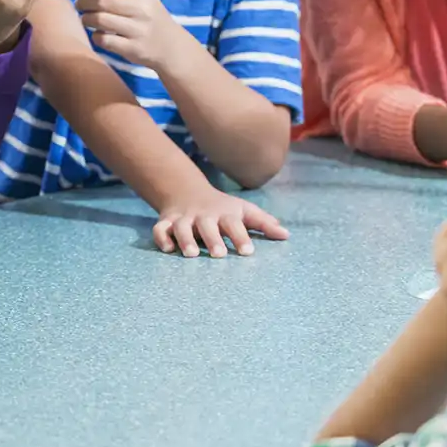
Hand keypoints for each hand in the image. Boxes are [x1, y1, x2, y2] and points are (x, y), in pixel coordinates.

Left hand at [74, 0, 186, 69]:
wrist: (171, 45)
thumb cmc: (151, 15)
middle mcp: (141, 10)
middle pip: (101, 3)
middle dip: (83, 3)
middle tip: (79, 5)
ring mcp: (138, 30)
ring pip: (100, 20)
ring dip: (86, 19)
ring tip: (86, 18)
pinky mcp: (133, 49)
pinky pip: (104, 40)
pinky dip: (96, 36)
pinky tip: (98, 33)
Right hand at [153, 187, 288, 257]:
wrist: (186, 191)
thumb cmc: (222, 208)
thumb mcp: (244, 211)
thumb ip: (264, 223)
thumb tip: (286, 235)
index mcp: (224, 214)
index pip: (234, 224)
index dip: (240, 237)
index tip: (247, 252)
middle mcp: (203, 216)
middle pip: (207, 225)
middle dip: (212, 239)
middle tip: (219, 254)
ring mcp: (184, 218)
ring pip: (181, 227)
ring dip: (186, 239)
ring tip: (192, 254)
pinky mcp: (166, 222)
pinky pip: (160, 229)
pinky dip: (162, 238)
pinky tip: (168, 249)